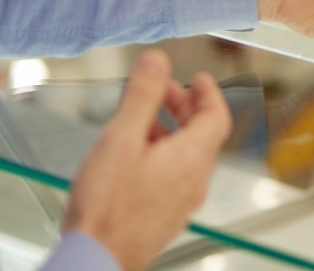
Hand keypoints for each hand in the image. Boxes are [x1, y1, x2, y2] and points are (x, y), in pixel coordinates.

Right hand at [64, 50, 230, 270]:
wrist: (97, 258)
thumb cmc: (107, 207)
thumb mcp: (122, 138)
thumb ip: (142, 96)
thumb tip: (157, 62)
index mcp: (191, 159)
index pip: (217, 117)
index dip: (209, 93)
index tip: (198, 78)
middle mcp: (192, 182)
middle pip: (201, 135)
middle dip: (184, 108)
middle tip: (164, 91)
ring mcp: (180, 203)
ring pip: (186, 157)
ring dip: (170, 131)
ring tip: (141, 119)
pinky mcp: (164, 217)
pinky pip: (173, 177)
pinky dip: (162, 154)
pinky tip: (133, 155)